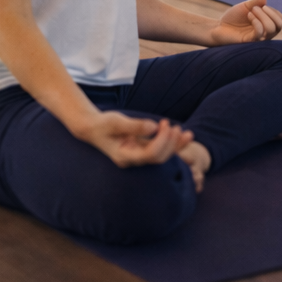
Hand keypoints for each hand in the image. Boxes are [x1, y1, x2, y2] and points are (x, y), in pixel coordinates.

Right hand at [76, 110, 191, 168]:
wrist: (93, 127)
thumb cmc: (103, 124)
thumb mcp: (116, 122)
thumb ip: (134, 126)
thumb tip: (154, 127)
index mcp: (125, 157)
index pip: (150, 154)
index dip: (162, 141)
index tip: (165, 124)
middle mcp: (133, 159)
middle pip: (159, 158)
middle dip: (172, 144)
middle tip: (178, 128)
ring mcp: (137, 155)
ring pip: (162, 155)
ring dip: (176, 145)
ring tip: (188, 134)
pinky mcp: (141, 149)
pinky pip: (159, 149)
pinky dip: (170, 142)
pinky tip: (178, 133)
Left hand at [211, 0, 281, 43]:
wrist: (218, 27)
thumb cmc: (233, 18)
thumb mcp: (246, 6)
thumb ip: (256, 2)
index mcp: (266, 25)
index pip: (280, 20)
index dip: (274, 11)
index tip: (261, 5)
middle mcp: (265, 33)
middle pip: (280, 25)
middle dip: (271, 13)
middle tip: (257, 8)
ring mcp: (258, 38)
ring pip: (271, 29)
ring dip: (263, 16)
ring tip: (251, 12)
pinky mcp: (249, 42)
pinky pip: (260, 33)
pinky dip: (257, 21)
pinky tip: (249, 16)